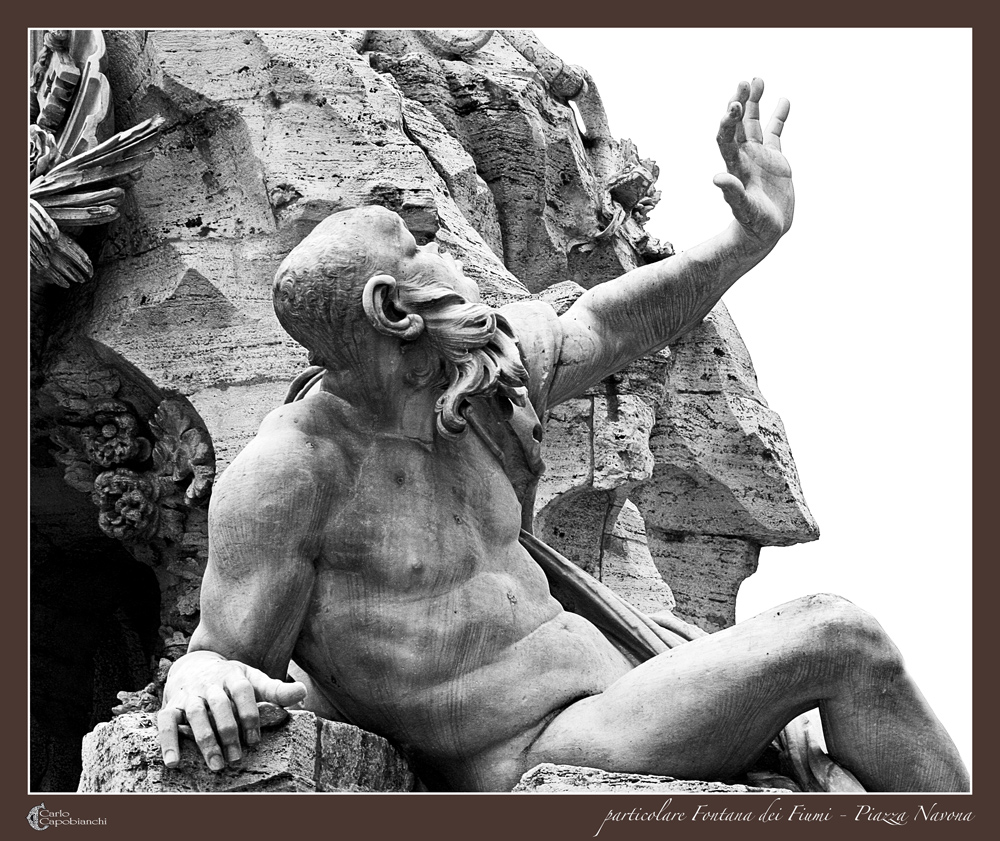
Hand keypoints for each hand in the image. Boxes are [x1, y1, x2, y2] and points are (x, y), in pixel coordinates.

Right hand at [157, 651, 306, 771]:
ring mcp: (190, 694)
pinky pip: (165, 721)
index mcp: (233, 675)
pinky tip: (172, 762)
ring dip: (205, 740)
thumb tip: (303, 692)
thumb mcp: (254, 680)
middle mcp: (210, 683)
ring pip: (195, 714)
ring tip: (216, 765)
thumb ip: (276, 690)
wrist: (196, 665)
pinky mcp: (171, 705)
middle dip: (229, 732)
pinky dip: (167, 741)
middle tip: (236, 758)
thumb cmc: (231, 680)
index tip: (254, 740)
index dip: (250, 715)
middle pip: (220, 704)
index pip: (243, 691)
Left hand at [714, 78, 793, 249]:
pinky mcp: (774, 160)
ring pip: (755, 124)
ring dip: (754, 103)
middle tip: (744, 82)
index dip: (729, 121)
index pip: (727, 138)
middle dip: (740, 103)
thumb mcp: (744, 209)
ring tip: (757, 79)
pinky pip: (775, 133)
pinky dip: (778, 117)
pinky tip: (783, 100)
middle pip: (739, 125)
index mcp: (736, 167)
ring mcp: (759, 157)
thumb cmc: (752, 225)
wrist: (765, 232)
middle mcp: (744, 157)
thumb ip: (732, 193)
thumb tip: (717, 179)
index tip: (734, 104)